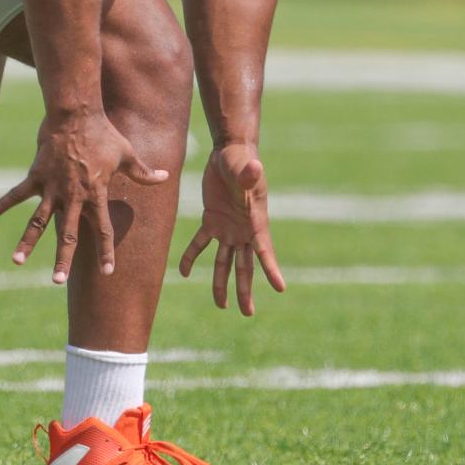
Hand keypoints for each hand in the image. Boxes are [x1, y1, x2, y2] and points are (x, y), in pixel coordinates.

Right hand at [0, 110, 168, 283]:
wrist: (76, 114)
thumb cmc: (104, 133)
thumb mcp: (127, 153)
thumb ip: (143, 172)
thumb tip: (165, 178)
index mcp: (96, 194)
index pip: (103, 229)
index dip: (106, 251)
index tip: (107, 272)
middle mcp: (73, 196)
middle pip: (67, 234)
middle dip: (63, 259)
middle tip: (57, 281)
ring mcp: (52, 187)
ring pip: (37, 221)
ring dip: (27, 242)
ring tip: (16, 262)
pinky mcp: (36, 175)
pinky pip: (17, 194)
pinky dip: (3, 204)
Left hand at [178, 143, 284, 315]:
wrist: (228, 152)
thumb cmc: (240, 160)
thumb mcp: (244, 168)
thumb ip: (248, 174)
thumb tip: (255, 169)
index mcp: (255, 222)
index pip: (264, 250)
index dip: (271, 269)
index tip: (280, 288)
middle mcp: (243, 230)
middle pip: (245, 265)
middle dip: (245, 289)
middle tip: (247, 312)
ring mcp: (228, 227)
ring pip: (224, 261)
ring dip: (221, 282)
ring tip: (221, 305)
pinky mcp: (211, 219)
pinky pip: (200, 244)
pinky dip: (192, 257)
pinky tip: (184, 272)